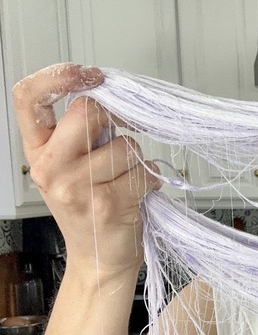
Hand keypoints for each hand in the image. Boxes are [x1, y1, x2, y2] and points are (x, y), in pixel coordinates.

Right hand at [13, 63, 160, 275]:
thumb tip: (112, 95)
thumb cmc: (92, 209)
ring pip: (125, 145)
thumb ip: (81, 133)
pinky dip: (151, 179)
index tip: (88, 75)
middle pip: (87, 113)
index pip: (29, 98)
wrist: (99, 260)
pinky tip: (138, 195)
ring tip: (126, 181)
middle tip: (119, 141)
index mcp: (39, 151)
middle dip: (115, 120)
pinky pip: (145, 171)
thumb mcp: (73, 168)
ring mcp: (76, 187)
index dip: (57, 76)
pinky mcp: (108, 204)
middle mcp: (50, 167)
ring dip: (137, 160)